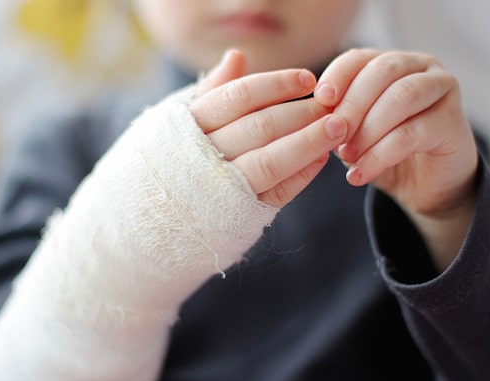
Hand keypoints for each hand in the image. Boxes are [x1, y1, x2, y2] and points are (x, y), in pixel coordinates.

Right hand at [189, 50, 346, 206]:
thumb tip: (238, 55)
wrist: (151, 215)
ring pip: (271, 162)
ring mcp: (221, 188)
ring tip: (338, 129)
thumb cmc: (174, 157)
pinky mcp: (238, 214)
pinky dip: (302, 175)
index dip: (277, 85)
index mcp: (192, 124)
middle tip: (332, 104)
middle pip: (261, 127)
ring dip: (309, 143)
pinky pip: (276, 194)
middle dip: (301, 113)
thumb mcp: (181, 119)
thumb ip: (214, 90)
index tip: (308, 79)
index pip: (241, 96)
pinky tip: (321, 159)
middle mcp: (205, 155)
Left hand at [315, 49, 478, 268]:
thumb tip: (311, 114)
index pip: (360, 58)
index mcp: (392, 62)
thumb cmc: (386, 152)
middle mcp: (421, 67)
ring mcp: (442, 90)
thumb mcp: (354, 131)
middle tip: (331, 135)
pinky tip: (360, 174)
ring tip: (347, 156)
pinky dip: (380, 155)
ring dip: (367, 129)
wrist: (427, 186)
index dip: (337, 77)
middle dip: (352, 104)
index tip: (320, 102)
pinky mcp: (453, 122)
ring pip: (401, 98)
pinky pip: (412, 133)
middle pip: (382, 72)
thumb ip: (338, 117)